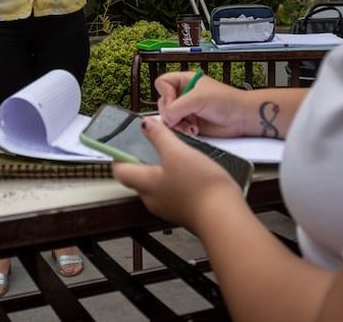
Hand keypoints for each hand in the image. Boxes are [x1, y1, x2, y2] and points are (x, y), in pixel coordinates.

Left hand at [112, 117, 242, 230]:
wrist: (224, 217)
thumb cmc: (199, 186)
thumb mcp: (177, 152)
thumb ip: (159, 136)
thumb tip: (145, 124)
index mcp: (144, 184)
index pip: (120, 171)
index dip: (119, 156)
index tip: (125, 142)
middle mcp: (152, 199)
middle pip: (138, 178)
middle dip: (143, 160)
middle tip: (153, 143)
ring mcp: (168, 208)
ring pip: (157, 185)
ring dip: (162, 170)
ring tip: (176, 154)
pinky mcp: (184, 211)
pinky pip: (173, 192)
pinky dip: (176, 180)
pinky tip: (192, 171)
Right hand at [156, 72, 247, 137]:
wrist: (241, 118)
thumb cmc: (228, 101)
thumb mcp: (198, 98)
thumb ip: (176, 107)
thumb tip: (165, 118)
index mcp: (185, 81)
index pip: (162, 83)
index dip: (166, 93)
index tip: (174, 101)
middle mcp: (184, 95)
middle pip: (163, 102)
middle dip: (172, 113)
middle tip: (182, 116)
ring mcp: (187, 110)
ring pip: (168, 118)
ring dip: (178, 124)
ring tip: (191, 125)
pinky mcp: (190, 124)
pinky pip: (177, 128)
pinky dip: (183, 131)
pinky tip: (194, 130)